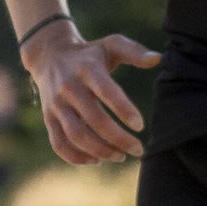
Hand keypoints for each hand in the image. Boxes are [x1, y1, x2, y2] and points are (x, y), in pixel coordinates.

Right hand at [23, 27, 160, 166]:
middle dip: (118, 139)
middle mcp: (69, 88)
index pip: (107, 91)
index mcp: (88, 69)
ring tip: (120, 156)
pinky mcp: (48, 117)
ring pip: (76, 135)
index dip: (124, 110)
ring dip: (100, 151)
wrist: (49, 56)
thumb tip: (158, 59)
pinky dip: (76, 157)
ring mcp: (56, 104)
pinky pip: (59, 143)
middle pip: (94, 120)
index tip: (140, 126)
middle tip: (138, 150)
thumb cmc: (90, 54)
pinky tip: (96, 160)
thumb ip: (134, 51)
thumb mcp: (111, 45)